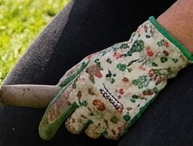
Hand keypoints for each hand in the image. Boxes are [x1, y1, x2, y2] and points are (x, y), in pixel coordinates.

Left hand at [39, 17, 192, 139]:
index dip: (48, 123)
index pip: (57, 111)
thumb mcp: (89, 61)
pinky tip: (113, 116)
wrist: (148, 60)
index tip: (44, 131)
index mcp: (80, 86)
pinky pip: (110, 134)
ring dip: (93, 125)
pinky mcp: (126, 122)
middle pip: (73, 127)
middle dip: (74, 122)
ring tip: (100, 111)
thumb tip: (58, 88)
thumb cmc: (116, 58)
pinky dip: (110, 128)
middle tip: (80, 115)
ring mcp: (110, 114)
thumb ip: (71, 76)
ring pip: (92, 133)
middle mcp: (92, 103)